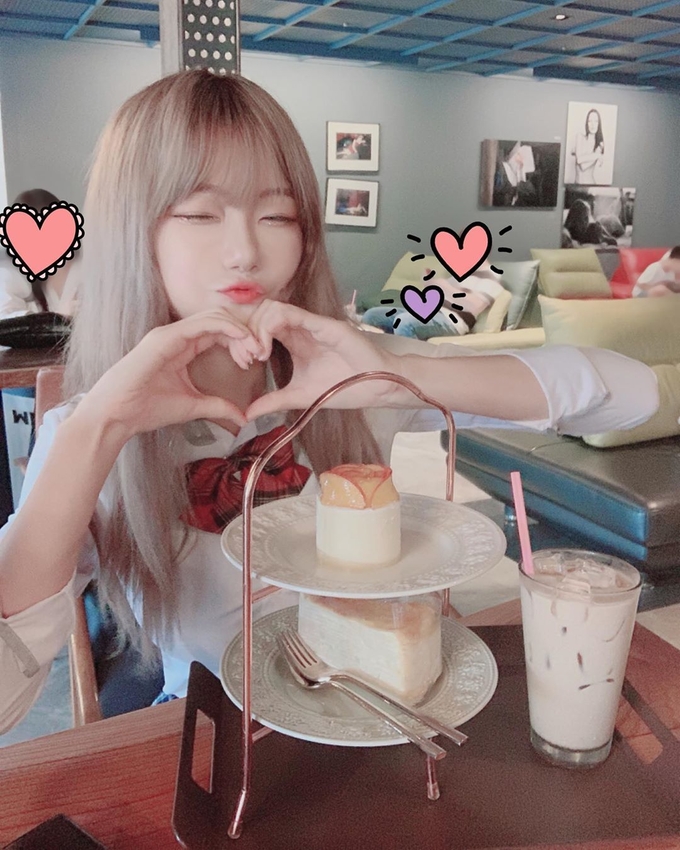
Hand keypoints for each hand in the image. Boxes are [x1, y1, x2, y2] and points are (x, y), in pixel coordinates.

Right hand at [76, 309, 264, 440]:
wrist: (118, 415)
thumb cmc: (148, 409)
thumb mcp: (194, 406)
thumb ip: (218, 407)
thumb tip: (243, 418)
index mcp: (183, 347)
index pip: (219, 332)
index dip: (240, 342)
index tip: (254, 361)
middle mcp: (178, 336)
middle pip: (220, 320)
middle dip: (244, 333)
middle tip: (259, 353)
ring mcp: (171, 334)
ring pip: (215, 316)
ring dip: (239, 330)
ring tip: (252, 350)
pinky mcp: (166, 337)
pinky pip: (203, 323)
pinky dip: (227, 328)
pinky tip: (241, 340)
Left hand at [243, 300, 403, 419]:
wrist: (376, 386)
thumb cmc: (345, 387)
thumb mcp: (299, 396)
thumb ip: (273, 401)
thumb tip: (247, 414)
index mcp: (293, 339)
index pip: (259, 324)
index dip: (246, 338)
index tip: (245, 363)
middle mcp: (300, 327)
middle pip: (260, 311)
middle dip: (246, 331)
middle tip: (247, 358)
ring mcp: (311, 323)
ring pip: (271, 308)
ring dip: (256, 329)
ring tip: (258, 355)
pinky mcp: (322, 324)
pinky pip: (290, 313)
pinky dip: (271, 327)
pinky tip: (267, 351)